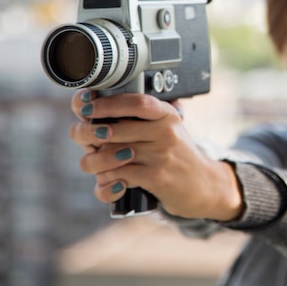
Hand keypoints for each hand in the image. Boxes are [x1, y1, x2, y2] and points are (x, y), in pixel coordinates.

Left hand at [69, 89, 242, 220]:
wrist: (204, 183)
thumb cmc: (176, 154)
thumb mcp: (166, 129)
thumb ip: (139, 118)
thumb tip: (91, 105)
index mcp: (166, 114)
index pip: (135, 102)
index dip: (106, 103)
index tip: (86, 106)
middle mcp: (165, 131)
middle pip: (111, 129)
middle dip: (86, 135)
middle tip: (82, 137)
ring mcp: (160, 155)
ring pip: (108, 155)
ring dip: (94, 162)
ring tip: (94, 163)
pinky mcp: (157, 177)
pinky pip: (117, 176)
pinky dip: (107, 181)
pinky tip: (111, 180)